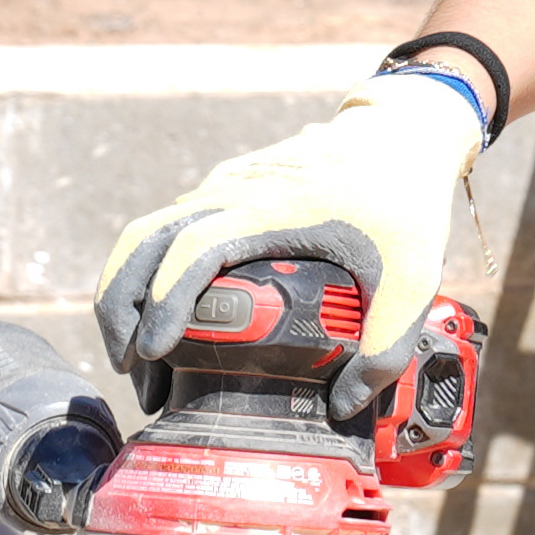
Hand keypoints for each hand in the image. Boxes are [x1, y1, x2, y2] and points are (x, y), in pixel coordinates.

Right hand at [91, 74, 484, 417]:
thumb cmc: (405, 197)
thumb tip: (344, 405)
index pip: (192, 248)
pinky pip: (170, 229)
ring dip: (130, 291)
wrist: (403, 129)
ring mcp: (225, 186)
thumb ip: (388, 345)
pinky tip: (170, 318)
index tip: (154, 353)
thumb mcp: (414, 276)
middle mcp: (235, 191)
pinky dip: (152, 272)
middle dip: (121, 306)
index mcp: (273, 208)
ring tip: (142, 358)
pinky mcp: (226, 189)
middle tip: (130, 369)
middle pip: (143, 240)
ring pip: (148, 234)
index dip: (165, 300)